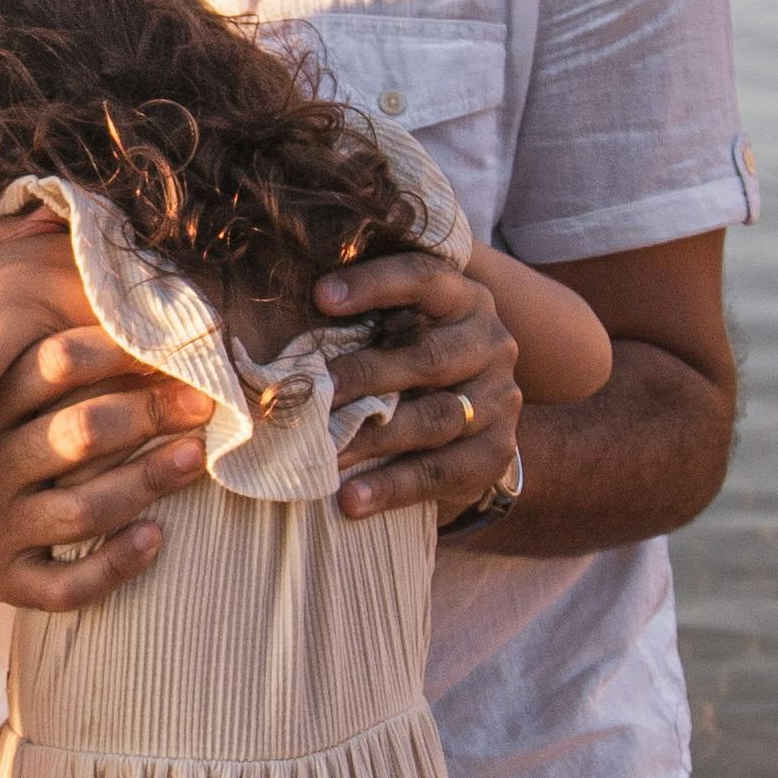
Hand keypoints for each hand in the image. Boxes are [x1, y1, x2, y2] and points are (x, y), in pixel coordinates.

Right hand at [0, 249, 212, 614]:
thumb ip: (8, 299)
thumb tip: (50, 216)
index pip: (50, 365)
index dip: (116, 350)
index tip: (175, 342)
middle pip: (76, 436)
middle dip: (150, 415)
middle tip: (208, 402)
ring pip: (79, 512)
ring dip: (146, 483)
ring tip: (196, 458)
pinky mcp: (0, 579)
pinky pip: (63, 586)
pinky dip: (114, 567)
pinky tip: (158, 540)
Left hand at [315, 244, 523, 526]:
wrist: (475, 422)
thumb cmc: (410, 359)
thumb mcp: (397, 327)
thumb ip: (361, 317)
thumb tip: (277, 313)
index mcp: (462, 298)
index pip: (423, 279)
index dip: (374, 284)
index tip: (319, 296)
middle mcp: (491, 343)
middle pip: (428, 358)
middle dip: (364, 376)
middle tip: (310, 393)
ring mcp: (500, 400)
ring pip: (433, 420)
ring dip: (372, 438)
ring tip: (321, 454)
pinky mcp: (496, 452)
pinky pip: (443, 471)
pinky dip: (393, 486)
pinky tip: (350, 498)